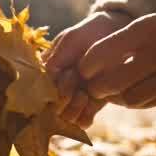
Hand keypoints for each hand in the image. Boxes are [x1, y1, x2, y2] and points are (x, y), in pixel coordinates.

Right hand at [43, 10, 133, 125]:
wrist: (118, 34)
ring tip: (84, 94)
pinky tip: (92, 102)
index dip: (49, 87)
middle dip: (61, 98)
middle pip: (51, 109)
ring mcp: (75, 98)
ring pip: (66, 118)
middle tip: (75, 79)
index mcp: (47, 72)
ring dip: (73, 109)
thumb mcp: (71, 40)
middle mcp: (58, 87)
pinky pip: (83, 122)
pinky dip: (85, 116)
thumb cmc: (90, 33)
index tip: (66, 72)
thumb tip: (45, 76)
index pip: (38, 90)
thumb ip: (57, 57)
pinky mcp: (92, 105)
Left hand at [74, 12, 155, 108]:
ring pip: (131, 98)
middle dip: (97, 88)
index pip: (103, 52)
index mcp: (150, 28)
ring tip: (115, 92)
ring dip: (117, 98)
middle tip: (94, 87)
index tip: (83, 70)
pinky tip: (135, 93)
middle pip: (113, 81)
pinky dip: (136, 101)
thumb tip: (88, 66)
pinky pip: (150, 103)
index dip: (87, 67)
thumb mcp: (154, 25)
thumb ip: (125, 43)